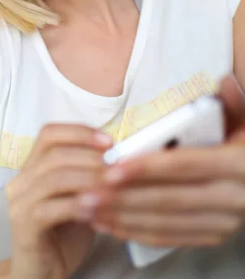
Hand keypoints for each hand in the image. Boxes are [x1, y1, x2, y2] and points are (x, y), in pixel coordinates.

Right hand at [6, 123, 111, 278]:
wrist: (42, 272)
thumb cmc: (64, 233)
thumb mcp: (79, 195)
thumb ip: (89, 175)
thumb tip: (120, 157)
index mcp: (32, 167)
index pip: (49, 134)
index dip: (79, 132)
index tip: (108, 141)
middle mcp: (21, 180)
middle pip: (54, 153)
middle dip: (90, 156)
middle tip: (117, 166)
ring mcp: (19, 202)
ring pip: (54, 177)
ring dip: (88, 178)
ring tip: (112, 184)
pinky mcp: (24, 225)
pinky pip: (51, 208)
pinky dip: (78, 205)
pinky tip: (97, 208)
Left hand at [81, 75, 244, 248]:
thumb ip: (232, 103)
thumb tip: (222, 81)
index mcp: (237, 164)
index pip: (186, 165)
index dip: (148, 167)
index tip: (113, 168)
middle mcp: (234, 198)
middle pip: (170, 199)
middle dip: (124, 197)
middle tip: (89, 192)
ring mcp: (224, 222)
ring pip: (166, 223)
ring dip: (123, 217)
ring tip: (90, 208)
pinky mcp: (213, 236)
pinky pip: (171, 238)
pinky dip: (137, 232)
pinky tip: (110, 223)